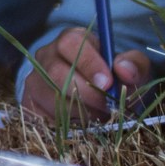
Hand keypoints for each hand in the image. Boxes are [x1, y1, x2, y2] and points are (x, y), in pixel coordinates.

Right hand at [21, 26, 150, 119]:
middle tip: (106, 106)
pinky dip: (66, 124)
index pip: (70, 43)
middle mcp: (46, 56)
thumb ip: (135, 65)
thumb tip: (124, 69)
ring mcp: (34, 80)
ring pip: (50, 97)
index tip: (108, 83)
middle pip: (56, 72)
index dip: (88, 63)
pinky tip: (82, 123)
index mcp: (70, 40)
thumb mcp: (132, 69)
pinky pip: (43, 116)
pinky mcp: (29, 104)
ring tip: (98, 116)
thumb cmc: (115, 79)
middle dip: (85, 93)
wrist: (97, 98)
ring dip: (78, 111)